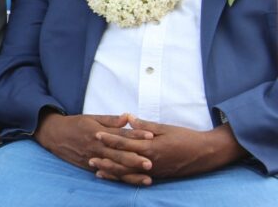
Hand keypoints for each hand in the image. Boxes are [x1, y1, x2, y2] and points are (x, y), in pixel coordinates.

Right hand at [34, 111, 151, 182]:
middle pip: (119, 153)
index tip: (151, 135)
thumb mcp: (91, 118)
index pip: (120, 134)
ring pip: (114, 167)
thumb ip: (111, 120)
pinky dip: (118, 178)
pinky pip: (106, 173)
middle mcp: (96, 146)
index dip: (136, 135)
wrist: (53, 134)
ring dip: (131, 173)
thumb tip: (128, 118)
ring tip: (146, 178)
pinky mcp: (89, 166)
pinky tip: (129, 182)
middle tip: (151, 163)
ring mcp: (93, 158)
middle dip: (135, 159)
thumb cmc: (75, 124)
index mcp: (98, 132)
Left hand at [91, 116, 246, 183]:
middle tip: (89, 155)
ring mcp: (154, 171)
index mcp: (151, 146)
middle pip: (123, 160)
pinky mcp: (159, 176)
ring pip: (128, 172)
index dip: (109, 138)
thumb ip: (144, 125)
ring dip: (111, 171)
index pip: (125, 142)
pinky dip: (124, 178)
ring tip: (96, 169)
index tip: (96, 134)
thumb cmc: (187, 137)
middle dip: (105, 158)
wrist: (206, 153)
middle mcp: (151, 161)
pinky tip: (115, 177)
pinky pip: (137, 178)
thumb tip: (127, 117)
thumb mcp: (165, 128)